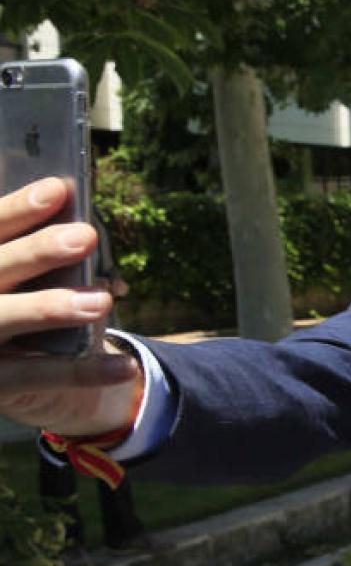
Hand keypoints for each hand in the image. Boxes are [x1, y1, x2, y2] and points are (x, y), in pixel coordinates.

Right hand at [0, 177, 140, 434]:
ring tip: (100, 301)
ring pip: (3, 318)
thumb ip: (39, 253)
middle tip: (85, 236)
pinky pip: (36, 376)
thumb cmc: (22, 302)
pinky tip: (124, 366)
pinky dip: (82, 372)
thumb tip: (82, 218)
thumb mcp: (25, 275)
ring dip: (50, 307)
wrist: (9, 370)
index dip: (15, 209)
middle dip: (35, 251)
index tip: (58, 188)